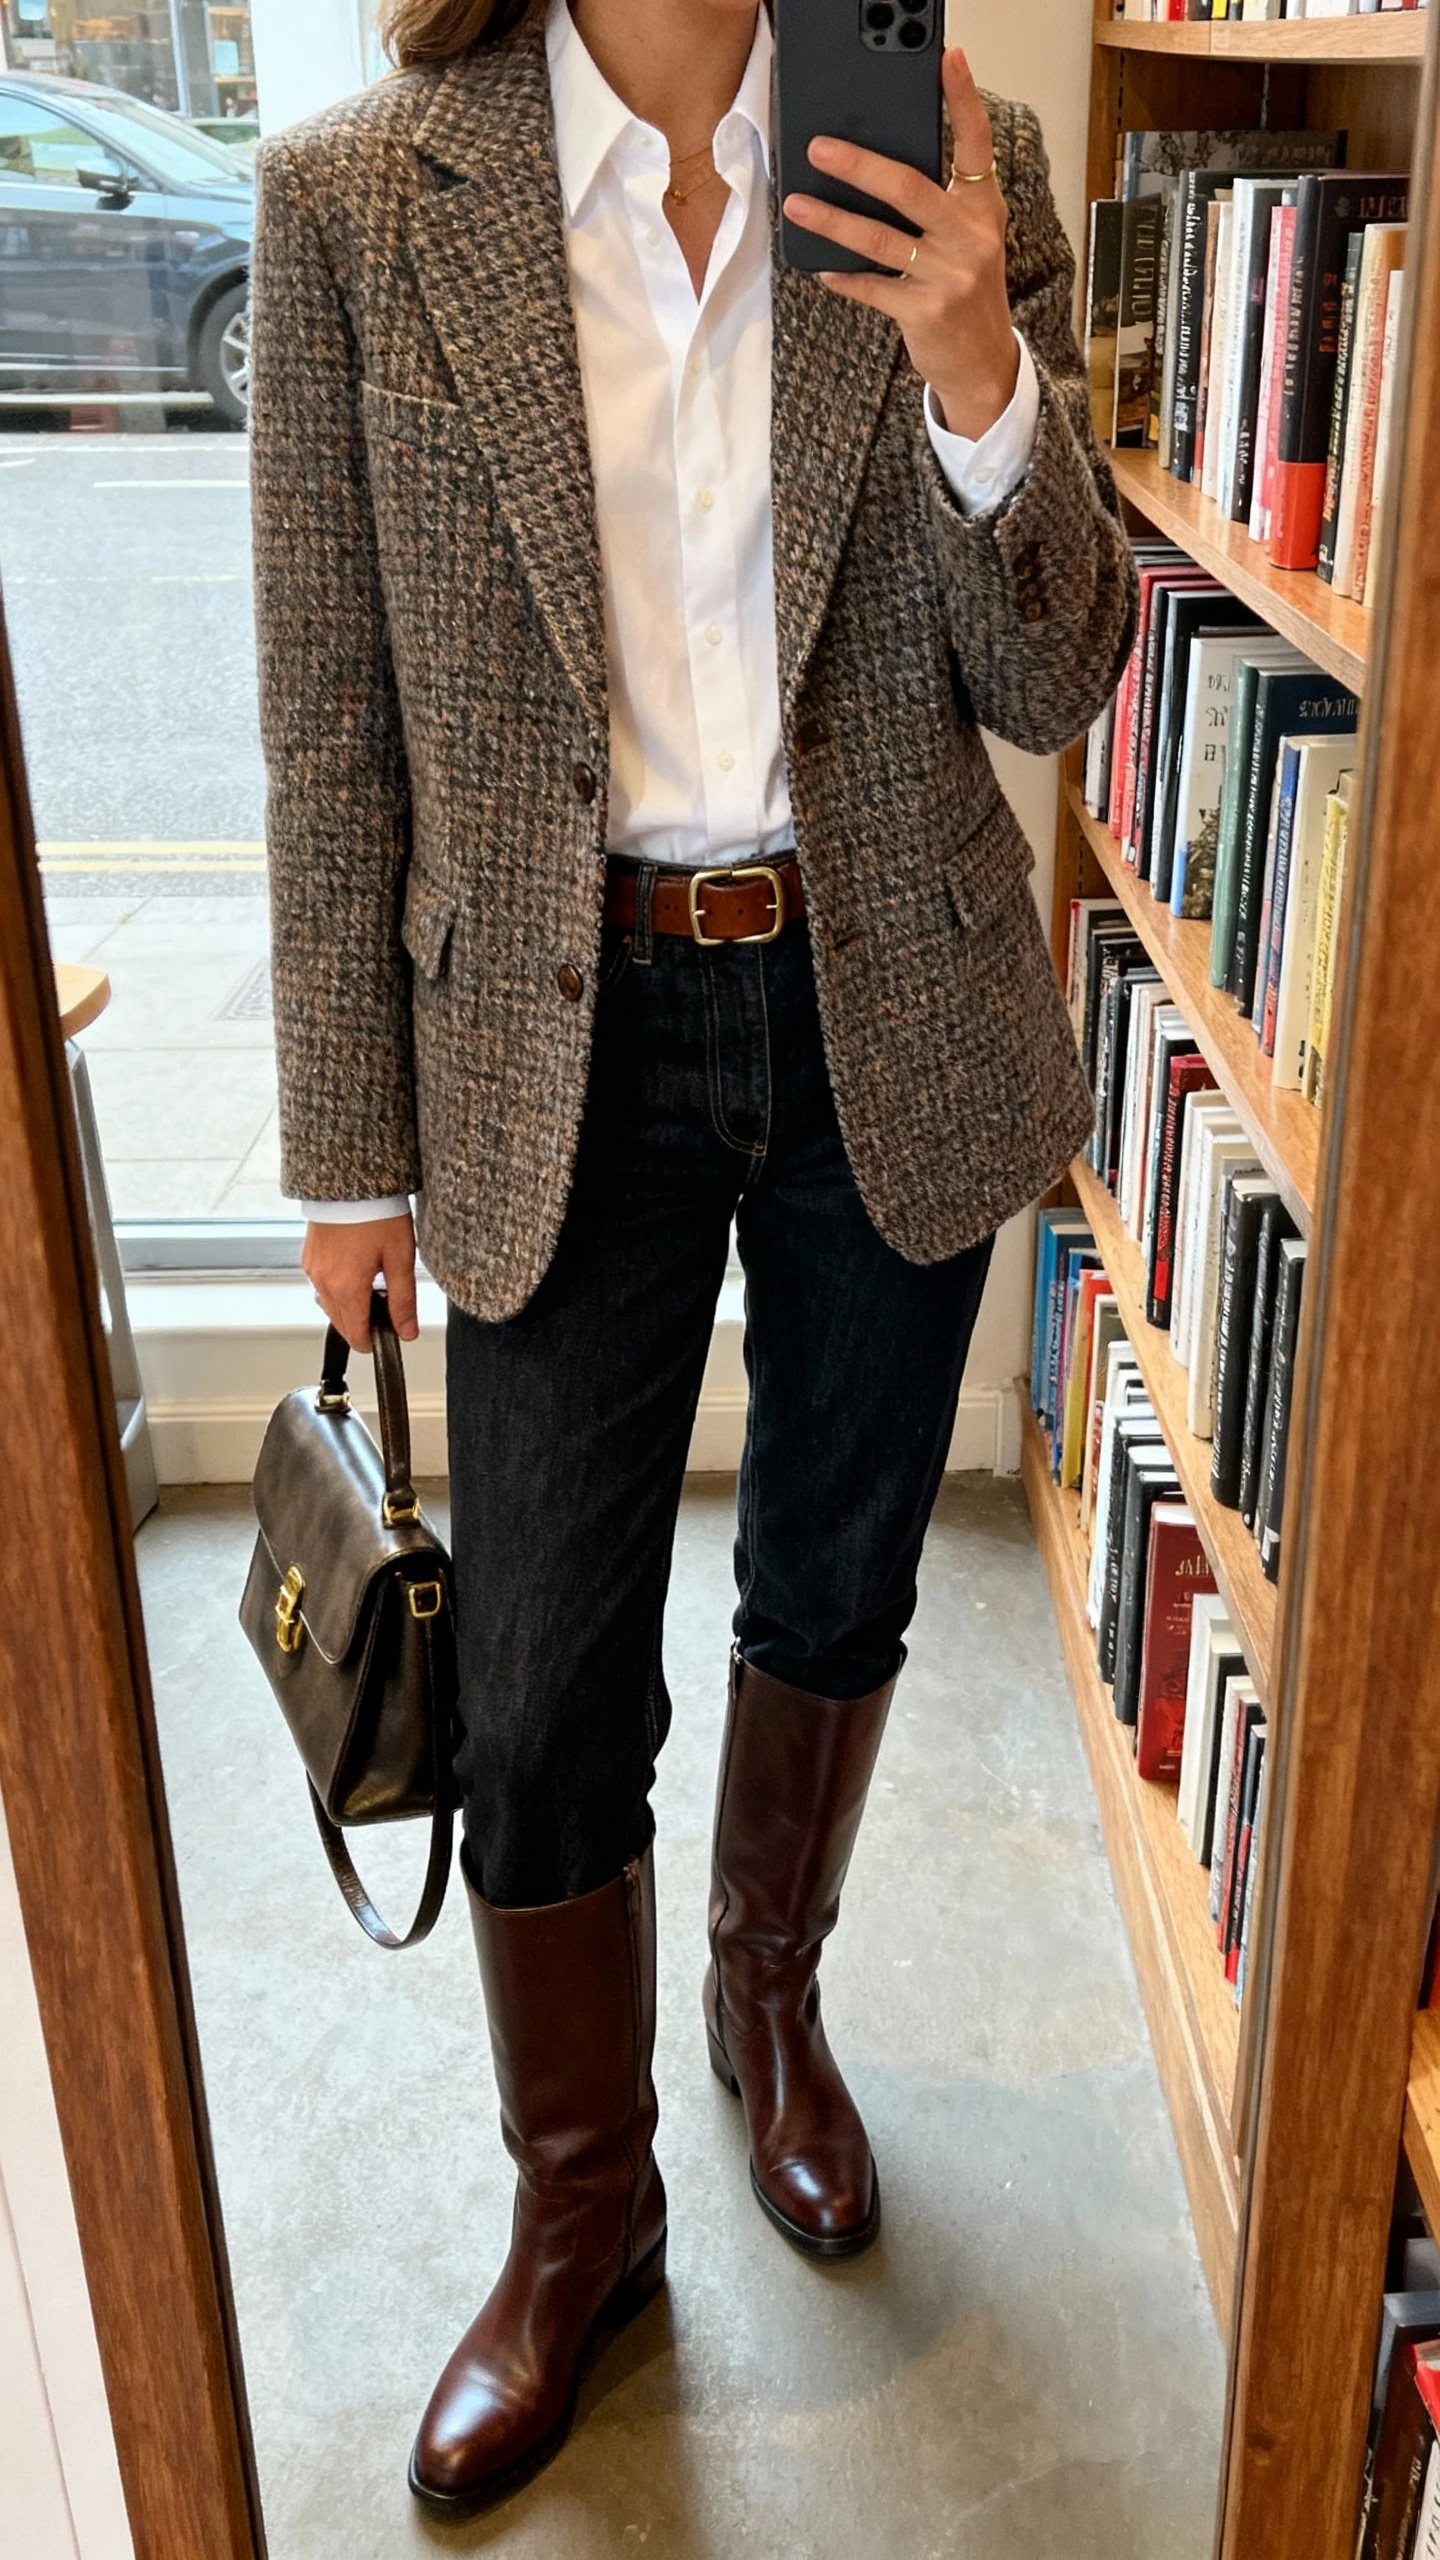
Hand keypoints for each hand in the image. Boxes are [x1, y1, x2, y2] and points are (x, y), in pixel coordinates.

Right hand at [303, 1212, 418, 1352]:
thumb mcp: (400, 1258)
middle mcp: (323, 1282)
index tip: (389, 1334)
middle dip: (364, 1324)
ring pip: (330, 1306)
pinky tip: (356, 1271)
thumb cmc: (377, 1212)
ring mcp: (313, 1269)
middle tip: (387, 1305)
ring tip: (374, 1283)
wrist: (352, 1179)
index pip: (356, 1335)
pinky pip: (322, 1286)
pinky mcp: (308, 1257)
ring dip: (350, 1306)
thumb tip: (407, 1332)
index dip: (375, 1341)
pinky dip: (338, 1288)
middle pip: (342, 1324)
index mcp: (346, 1288)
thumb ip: (403, 1301)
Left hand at [783, 47, 1018, 442]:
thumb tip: (873, 172)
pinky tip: (820, 267)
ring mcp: (949, 276)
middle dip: (859, 165)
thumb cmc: (965, 290)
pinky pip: (872, 287)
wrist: (983, 363)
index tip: (948, 57)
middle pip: (909, 187)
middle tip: (819, 147)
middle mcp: (971, 236)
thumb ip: (937, 205)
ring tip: (797, 204)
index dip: (963, 99)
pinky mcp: (925, 311)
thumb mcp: (967, 239)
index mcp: (983, 207)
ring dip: (832, 220)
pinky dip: (843, 277)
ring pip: (880, 239)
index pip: (976, 143)